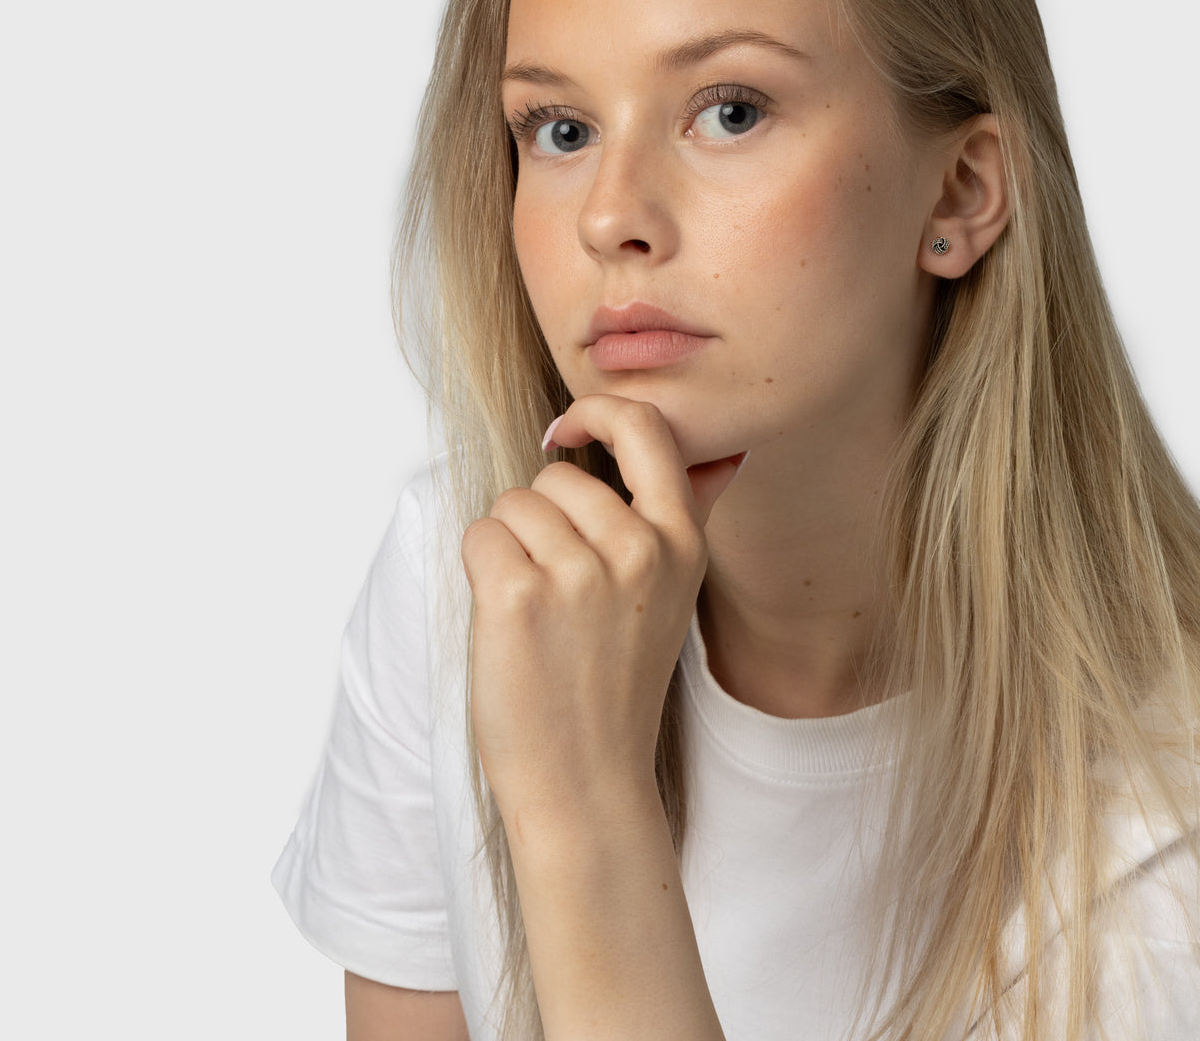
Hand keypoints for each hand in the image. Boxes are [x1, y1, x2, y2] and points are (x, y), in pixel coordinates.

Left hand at [460, 394, 747, 822]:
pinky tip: (507, 622)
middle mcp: (638, 549)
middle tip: (558, 592)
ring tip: (538, 614)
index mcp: (682, 543)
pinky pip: (480, 534)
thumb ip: (683, 519)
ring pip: (513, 504)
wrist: (586, 784)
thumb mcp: (673, 596)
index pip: (646, 426)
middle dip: (540, 518)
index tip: (566, 434)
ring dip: (508, 546)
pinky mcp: (518, 596)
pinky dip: (480, 569)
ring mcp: (579, 573)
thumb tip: (719, 457)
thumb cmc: (617, 687)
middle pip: (556, 476)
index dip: (597, 414)